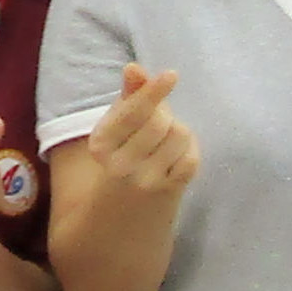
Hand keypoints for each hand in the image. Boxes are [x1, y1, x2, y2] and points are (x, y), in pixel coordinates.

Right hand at [82, 65, 200, 196]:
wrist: (119, 222)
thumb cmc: (120, 162)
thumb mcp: (115, 131)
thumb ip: (128, 98)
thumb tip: (134, 68)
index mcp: (100, 144)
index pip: (132, 112)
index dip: (153, 91)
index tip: (171, 75)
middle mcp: (119, 165)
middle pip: (159, 121)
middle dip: (166, 114)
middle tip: (162, 122)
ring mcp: (144, 181)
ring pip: (179, 136)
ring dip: (179, 132)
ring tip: (168, 142)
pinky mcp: (166, 193)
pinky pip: (190, 158)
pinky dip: (190, 150)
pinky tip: (179, 156)